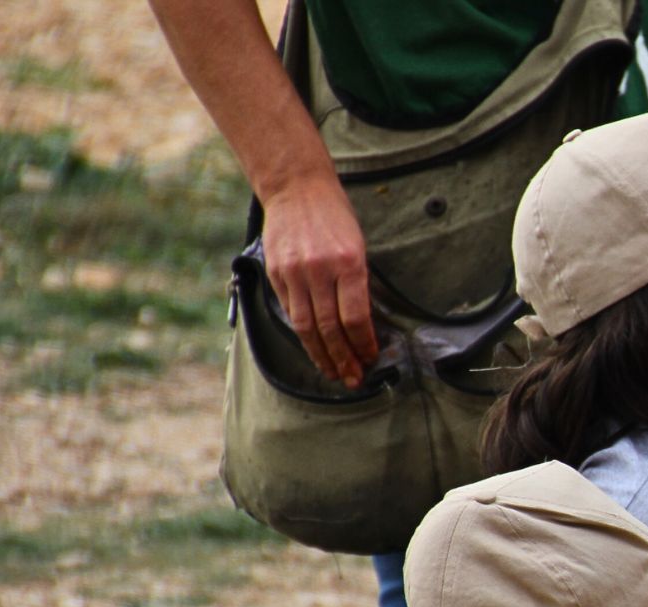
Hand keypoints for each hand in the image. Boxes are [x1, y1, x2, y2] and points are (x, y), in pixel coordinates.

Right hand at [260, 178, 377, 388]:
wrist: (297, 188)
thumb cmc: (335, 216)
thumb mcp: (357, 245)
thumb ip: (357, 283)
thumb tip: (361, 324)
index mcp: (349, 263)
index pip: (356, 317)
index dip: (363, 343)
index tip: (371, 357)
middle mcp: (320, 270)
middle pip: (330, 328)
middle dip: (343, 358)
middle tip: (353, 378)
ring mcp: (294, 273)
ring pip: (306, 326)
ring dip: (321, 355)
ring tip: (333, 373)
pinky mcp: (276, 273)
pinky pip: (290, 311)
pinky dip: (302, 334)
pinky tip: (313, 348)